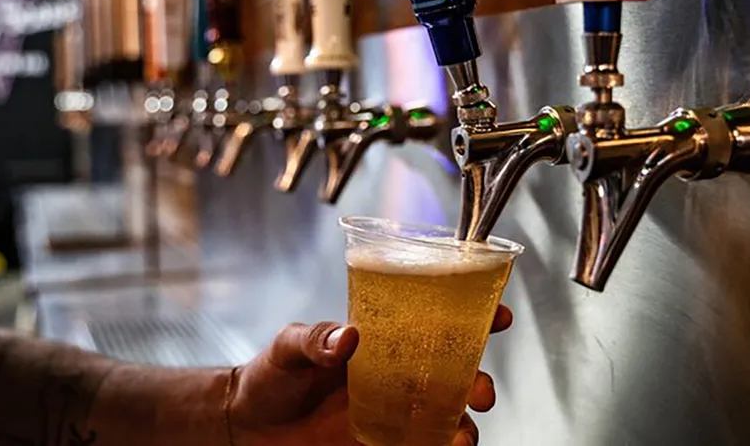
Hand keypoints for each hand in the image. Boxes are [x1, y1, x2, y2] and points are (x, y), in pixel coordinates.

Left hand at [228, 305, 513, 445]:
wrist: (250, 425)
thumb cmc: (272, 375)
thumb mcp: (289, 346)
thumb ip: (316, 338)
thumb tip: (348, 337)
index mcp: (383, 339)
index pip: (435, 321)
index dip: (474, 315)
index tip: (499, 316)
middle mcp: (397, 374)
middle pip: (456, 373)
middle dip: (480, 380)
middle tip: (481, 390)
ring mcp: (394, 412)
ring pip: (448, 416)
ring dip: (466, 424)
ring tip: (461, 435)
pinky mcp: (384, 444)